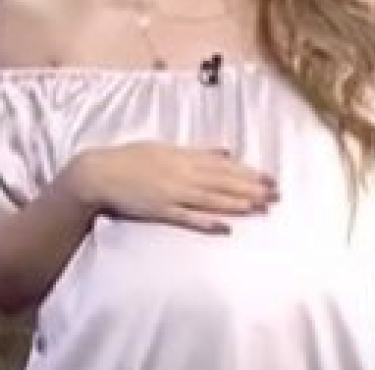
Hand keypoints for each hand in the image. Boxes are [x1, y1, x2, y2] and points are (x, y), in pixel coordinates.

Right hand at [60, 143, 278, 232]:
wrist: (99, 173)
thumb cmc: (131, 158)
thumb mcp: (167, 147)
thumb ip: (198, 151)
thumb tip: (225, 150)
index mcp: (184, 156)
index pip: (223, 165)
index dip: (248, 172)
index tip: (269, 178)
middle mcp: (182, 173)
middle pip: (223, 181)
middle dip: (251, 188)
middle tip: (275, 195)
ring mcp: (171, 192)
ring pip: (211, 198)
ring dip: (236, 203)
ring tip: (260, 208)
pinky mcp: (160, 210)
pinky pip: (187, 217)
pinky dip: (206, 222)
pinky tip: (225, 227)